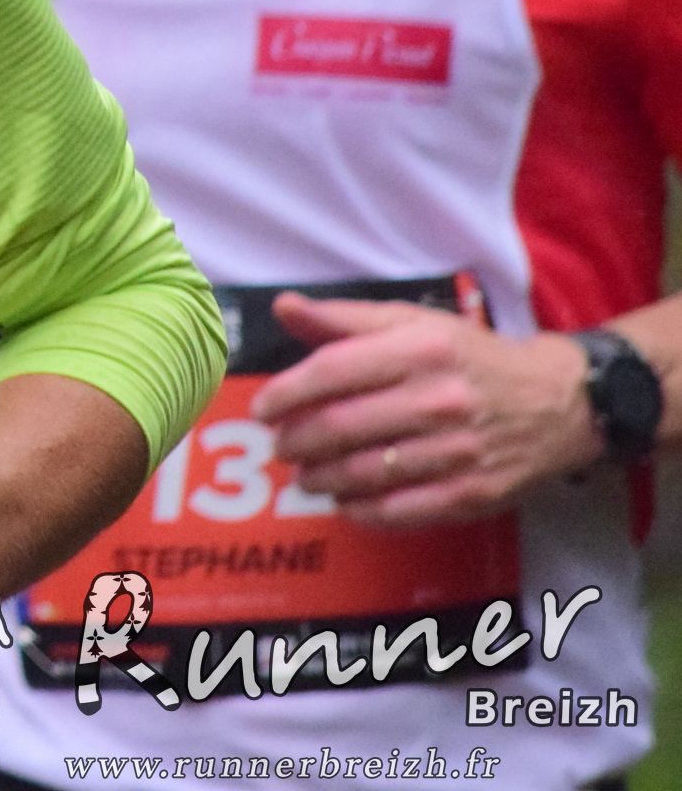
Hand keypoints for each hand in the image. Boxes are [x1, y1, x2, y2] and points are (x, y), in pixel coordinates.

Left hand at [253, 294, 598, 526]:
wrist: (556, 403)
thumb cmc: (467, 358)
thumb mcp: (412, 324)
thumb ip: (344, 319)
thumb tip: (284, 308)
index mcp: (420, 350)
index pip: (333, 372)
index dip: (287, 393)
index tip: (261, 408)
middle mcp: (439, 400)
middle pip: (342, 428)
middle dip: (296, 441)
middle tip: (279, 446)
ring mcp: (458, 452)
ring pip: (366, 473)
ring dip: (320, 478)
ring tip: (303, 475)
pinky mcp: (473, 493)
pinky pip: (400, 510)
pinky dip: (360, 509)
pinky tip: (343, 501)